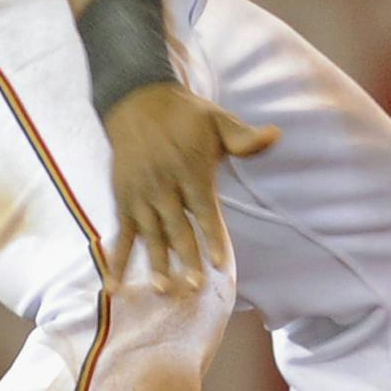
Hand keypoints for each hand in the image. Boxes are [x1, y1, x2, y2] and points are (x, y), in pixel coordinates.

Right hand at [104, 82, 278, 290]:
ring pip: (150, 235)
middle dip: (186, 257)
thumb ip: (244, 137)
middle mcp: (164, 186)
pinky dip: (117, 260)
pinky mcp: (123, 200)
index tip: (221, 262)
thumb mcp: (217, 120)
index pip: (203, 210)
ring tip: (164, 289)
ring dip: (157, 262)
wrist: (137, 101)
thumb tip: (275, 135)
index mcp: (190, 170)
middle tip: (195, 284)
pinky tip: (114, 285)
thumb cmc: (184, 115)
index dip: (212, 236)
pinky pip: (121, 234)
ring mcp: (141, 195)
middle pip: (177, 228)